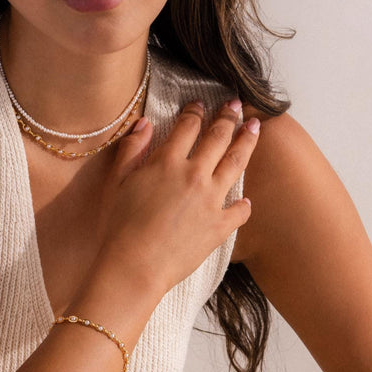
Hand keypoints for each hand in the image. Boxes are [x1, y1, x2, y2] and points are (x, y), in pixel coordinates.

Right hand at [95, 99, 259, 295]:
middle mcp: (194, 175)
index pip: (187, 126)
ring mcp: (211, 200)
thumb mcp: (117, 182)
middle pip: (218, 137)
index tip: (200, 104)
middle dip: (229, 117)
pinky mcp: (220, 226)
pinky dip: (244, 205)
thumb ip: (132, 149)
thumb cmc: (119, 227)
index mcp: (167, 162)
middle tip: (238, 105)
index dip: (195, 112)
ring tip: (255, 129)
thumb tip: (145, 123)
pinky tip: (246, 201)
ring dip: (247, 142)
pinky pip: (240, 211)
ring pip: (236, 163)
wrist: (135, 266)